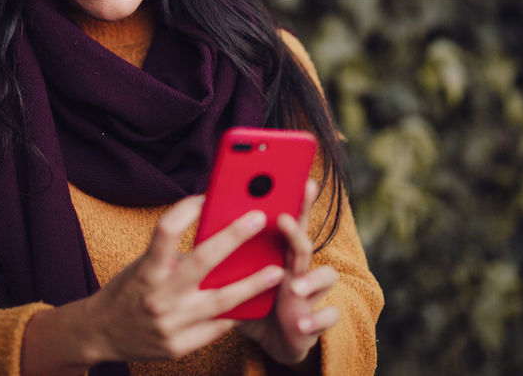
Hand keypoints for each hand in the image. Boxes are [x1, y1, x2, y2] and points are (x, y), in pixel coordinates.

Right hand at [82, 194, 285, 362]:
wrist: (100, 334)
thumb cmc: (127, 291)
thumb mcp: (143, 266)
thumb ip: (173, 255)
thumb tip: (214, 232)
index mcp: (146, 270)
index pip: (165, 231)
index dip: (186, 210)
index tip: (207, 195)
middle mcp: (158, 296)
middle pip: (202, 261)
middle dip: (233, 237)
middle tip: (258, 219)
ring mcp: (170, 325)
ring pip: (221, 302)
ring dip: (252, 285)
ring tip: (276, 271)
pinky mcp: (179, 347)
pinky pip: (216, 329)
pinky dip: (235, 314)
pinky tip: (252, 302)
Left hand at [237, 180, 340, 365]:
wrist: (276, 342)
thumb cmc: (255, 303)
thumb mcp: (237, 279)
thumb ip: (226, 259)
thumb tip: (196, 235)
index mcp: (280, 253)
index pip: (288, 220)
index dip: (293, 199)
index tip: (294, 178)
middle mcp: (299, 268)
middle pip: (304, 241)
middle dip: (300, 226)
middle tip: (283, 218)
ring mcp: (310, 294)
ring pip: (326, 276)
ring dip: (312, 279)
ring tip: (295, 286)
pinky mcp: (313, 322)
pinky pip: (325, 318)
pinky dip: (316, 320)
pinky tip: (300, 325)